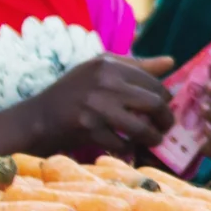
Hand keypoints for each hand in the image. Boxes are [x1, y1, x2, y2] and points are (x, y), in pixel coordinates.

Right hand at [0, 55, 175, 158]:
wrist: (39, 117)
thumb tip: (171, 62)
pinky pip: (121, 143)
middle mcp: (103, 82)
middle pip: (153, 103)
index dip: (165, 98)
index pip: (153, 82)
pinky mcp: (88, 128)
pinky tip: (129, 147)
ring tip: (154, 140)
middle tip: (166, 127)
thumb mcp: (102, 69)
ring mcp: (95, 106)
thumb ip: (137, 65)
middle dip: (165, 119)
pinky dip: (128, 148)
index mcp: (109, 64)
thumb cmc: (74, 90)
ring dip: (152, 137)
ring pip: (141, 126)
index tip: (166, 108)